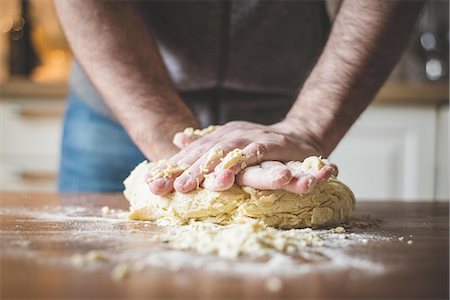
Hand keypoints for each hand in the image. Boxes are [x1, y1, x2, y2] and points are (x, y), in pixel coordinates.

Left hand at [147, 120, 334, 194]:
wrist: (300, 136)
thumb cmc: (262, 145)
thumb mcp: (230, 143)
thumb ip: (205, 142)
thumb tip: (176, 137)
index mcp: (220, 135)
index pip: (192, 152)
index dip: (171, 167)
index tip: (151, 183)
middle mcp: (232, 133)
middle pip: (203, 153)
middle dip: (181, 170)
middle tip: (161, 188)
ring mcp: (251, 137)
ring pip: (223, 152)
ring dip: (204, 169)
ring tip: (186, 185)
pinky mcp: (271, 144)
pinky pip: (252, 154)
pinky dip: (238, 164)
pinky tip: (223, 176)